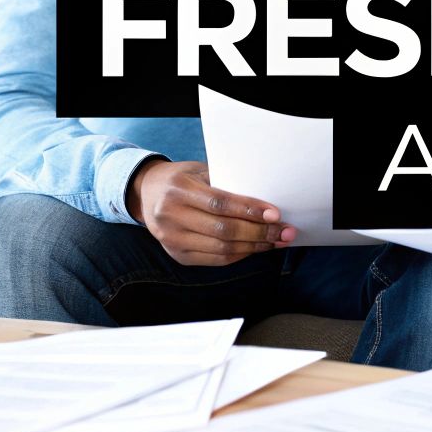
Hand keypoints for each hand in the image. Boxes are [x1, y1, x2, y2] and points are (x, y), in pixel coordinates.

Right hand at [126, 159, 295, 265]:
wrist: (146, 193)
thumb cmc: (182, 179)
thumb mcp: (199, 171)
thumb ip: (226, 184)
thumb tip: (265, 202)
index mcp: (179, 190)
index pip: (220, 203)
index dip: (249, 210)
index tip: (275, 214)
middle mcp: (171, 216)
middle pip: (223, 230)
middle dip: (259, 232)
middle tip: (285, 232)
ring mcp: (171, 239)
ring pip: (221, 249)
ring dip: (254, 247)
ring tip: (275, 241)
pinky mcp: (177, 255)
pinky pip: (215, 260)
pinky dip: (240, 255)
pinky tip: (255, 248)